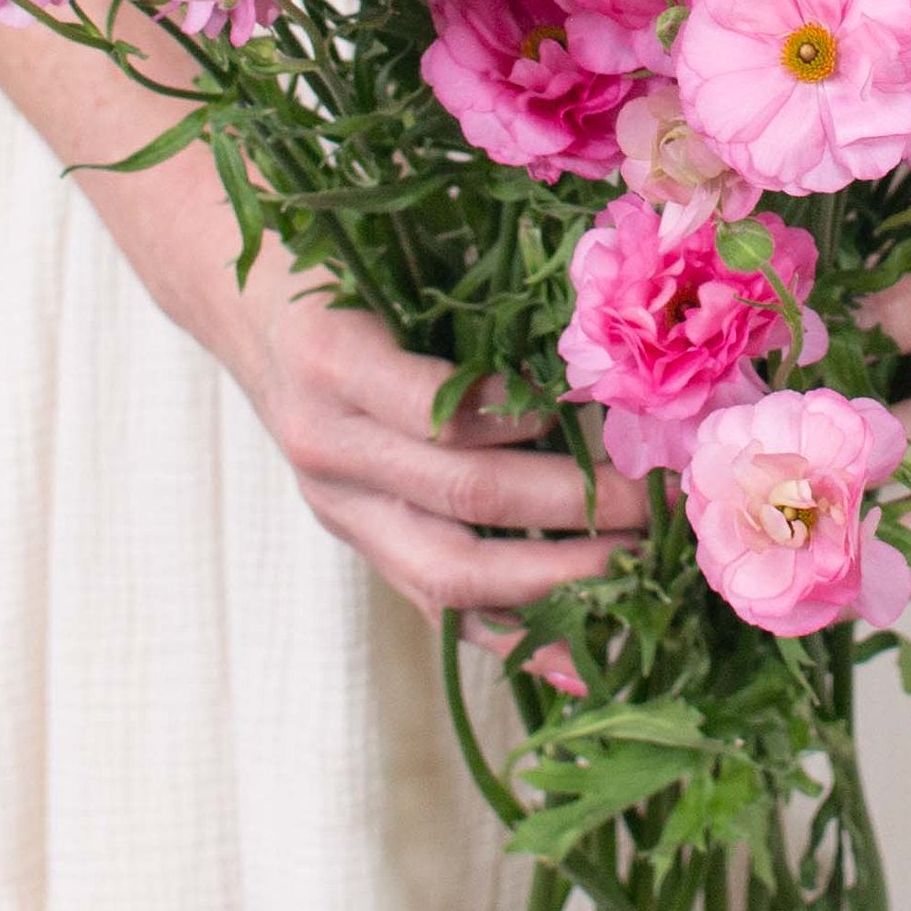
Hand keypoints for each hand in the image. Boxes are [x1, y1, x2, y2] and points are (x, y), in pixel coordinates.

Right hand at [218, 246, 645, 642]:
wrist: (250, 313)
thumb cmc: (339, 267)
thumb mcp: (388, 251)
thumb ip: (473, 289)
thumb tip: (602, 327)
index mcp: (333, 358)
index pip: (436, 409)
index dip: (520, 419)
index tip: (599, 411)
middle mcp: (327, 445)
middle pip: (461, 497)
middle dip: (575, 508)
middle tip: (659, 502)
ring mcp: (342, 507)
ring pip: (450, 576)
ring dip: (560, 583)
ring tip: (644, 574)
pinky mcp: (362, 544)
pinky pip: (438, 608)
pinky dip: (515, 638)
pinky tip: (582, 660)